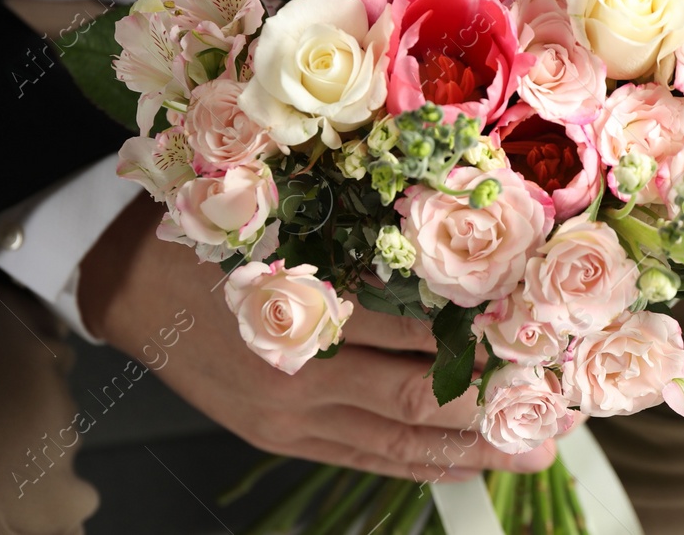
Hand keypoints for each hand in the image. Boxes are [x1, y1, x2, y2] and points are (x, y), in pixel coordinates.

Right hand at [79, 194, 555, 480]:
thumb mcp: (277, 216)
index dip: (480, 341)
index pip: (412, 336)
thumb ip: (354, 232)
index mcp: (301, 309)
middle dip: (492, 406)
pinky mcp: (282, 437)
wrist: (125, 286)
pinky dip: (418, 465)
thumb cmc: (208, 234)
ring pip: (397, 442)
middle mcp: (299, 375)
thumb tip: (450, 238)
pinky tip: (463, 467)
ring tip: (534, 452)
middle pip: (416, 399)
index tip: (539, 337)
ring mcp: (290, 416)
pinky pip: (364, 459)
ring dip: (469, 449)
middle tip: (559, 408)